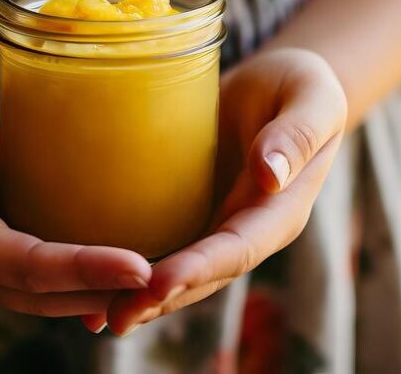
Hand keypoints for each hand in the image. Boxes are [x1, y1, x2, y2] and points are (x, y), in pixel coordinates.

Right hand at [0, 76, 151, 316]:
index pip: (27, 267)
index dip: (83, 270)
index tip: (138, 265)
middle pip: (52, 292)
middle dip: (112, 290)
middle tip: (178, 280)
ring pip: (59, 289)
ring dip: (110, 288)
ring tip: (175, 278)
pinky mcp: (10, 240)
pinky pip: (58, 265)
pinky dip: (96, 267)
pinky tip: (143, 255)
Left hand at [92, 49, 346, 334]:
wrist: (275, 83)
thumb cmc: (300, 84)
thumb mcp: (311, 98)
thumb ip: (297, 134)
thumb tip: (271, 175)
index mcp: (280, 210)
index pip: (238, 248)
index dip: (199, 268)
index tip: (160, 281)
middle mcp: (245, 228)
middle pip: (203, 275)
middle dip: (160, 298)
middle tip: (114, 316)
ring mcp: (214, 224)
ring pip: (176, 270)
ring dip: (139, 296)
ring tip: (95, 315)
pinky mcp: (186, 211)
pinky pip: (159, 243)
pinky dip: (127, 267)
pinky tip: (89, 282)